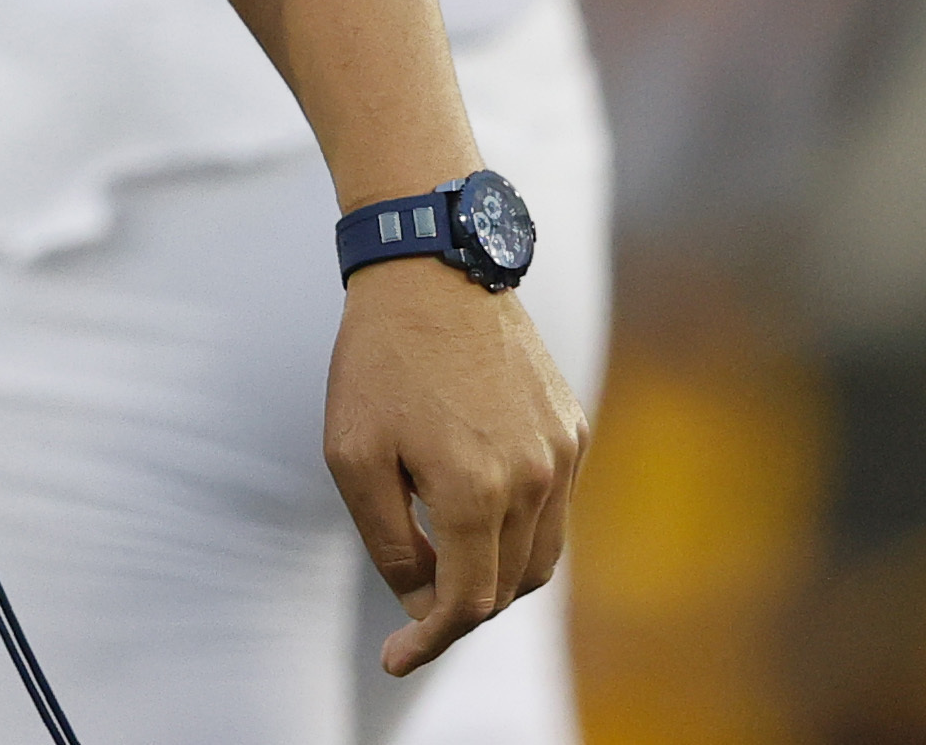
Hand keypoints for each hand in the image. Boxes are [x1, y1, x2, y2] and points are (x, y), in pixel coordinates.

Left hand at [322, 261, 588, 675]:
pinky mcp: (574, 427)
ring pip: (541, 553)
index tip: (395, 658)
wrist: (431, 267)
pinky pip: (553, 504)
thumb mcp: (351, 453)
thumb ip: (387, 540)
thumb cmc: (379, 359)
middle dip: (460, 609)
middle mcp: (535, 479)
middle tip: (414, 610)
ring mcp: (563, 453)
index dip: (431, 639)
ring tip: (444, 563)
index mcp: (476, 491)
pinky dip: (518, 525)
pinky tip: (474, 505)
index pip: (467, 603)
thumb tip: (420, 598)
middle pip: (507, 586)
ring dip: (496, 574)